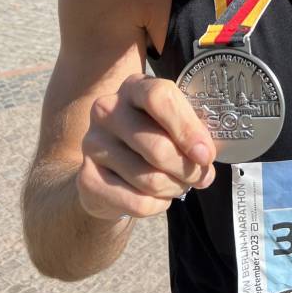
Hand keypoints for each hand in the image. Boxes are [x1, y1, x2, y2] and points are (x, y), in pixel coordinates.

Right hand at [77, 74, 215, 220]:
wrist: (111, 170)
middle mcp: (107, 110)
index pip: (159, 97)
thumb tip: (205, 155)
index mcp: (134, 87)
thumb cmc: (153, 138)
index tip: (205, 154)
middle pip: (157, 146)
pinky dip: (158, 205)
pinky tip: (159, 197)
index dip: (187, 128)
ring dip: (175, 188)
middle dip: (188, 169)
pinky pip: (138, 202)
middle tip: (201, 176)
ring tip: (180, 185)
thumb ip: (191, 131)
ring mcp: (93, 142)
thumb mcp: (172, 123)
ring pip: (150, 179)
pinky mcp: (86, 177)